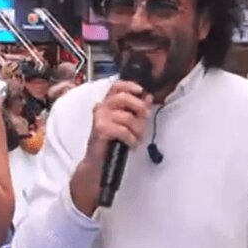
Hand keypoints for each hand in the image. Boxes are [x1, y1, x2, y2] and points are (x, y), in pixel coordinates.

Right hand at [69, 81, 152, 213]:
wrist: (100, 162)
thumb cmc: (114, 142)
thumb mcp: (130, 123)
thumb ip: (138, 110)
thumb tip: (148, 97)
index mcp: (108, 103)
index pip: (117, 86)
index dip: (129, 85)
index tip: (141, 91)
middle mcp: (101, 107)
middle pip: (123, 98)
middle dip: (138, 107)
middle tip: (145, 117)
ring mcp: (99, 118)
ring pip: (126, 116)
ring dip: (137, 129)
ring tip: (138, 139)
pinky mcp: (100, 129)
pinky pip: (122, 130)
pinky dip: (131, 138)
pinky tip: (131, 145)